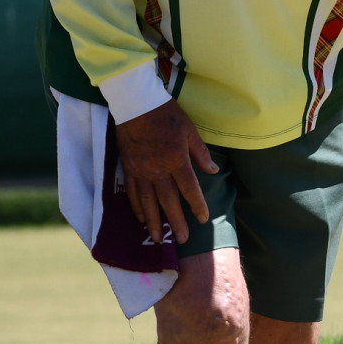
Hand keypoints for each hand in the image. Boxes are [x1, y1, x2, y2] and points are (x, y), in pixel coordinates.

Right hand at [112, 100, 217, 243]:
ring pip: (147, 202)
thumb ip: (201, 153)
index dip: (197, 206)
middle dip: (175, 222)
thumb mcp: (189, 130)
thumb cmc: (166, 114)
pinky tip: (140, 218)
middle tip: (182, 239)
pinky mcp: (128, 168)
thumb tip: (214, 170)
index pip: (190, 189)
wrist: (136, 103)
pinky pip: (132, 193)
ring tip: (156, 239)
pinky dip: (136, 207)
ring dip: (153, 222)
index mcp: (177, 160)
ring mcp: (141, 171)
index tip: (203, 219)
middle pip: (168, 202)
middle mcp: (158, 170)